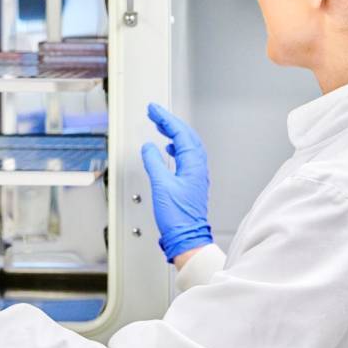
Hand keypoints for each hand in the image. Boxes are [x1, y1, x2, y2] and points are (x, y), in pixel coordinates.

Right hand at [140, 103, 212, 262]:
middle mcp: (197, 167)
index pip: (180, 133)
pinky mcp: (191, 182)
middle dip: (170, 122)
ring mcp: (195, 174)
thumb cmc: (178, 216)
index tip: (154, 110)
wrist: (187, 237)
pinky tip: (168, 148)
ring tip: (160, 125)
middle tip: (155, 113)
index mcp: (193, 164)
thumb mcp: (161, 185)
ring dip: (173, 133)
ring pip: (186, 145)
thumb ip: (154, 163)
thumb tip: (149, 148)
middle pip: (186, 136)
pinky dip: (175, 147)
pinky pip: (185, 156)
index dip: (166, 119)